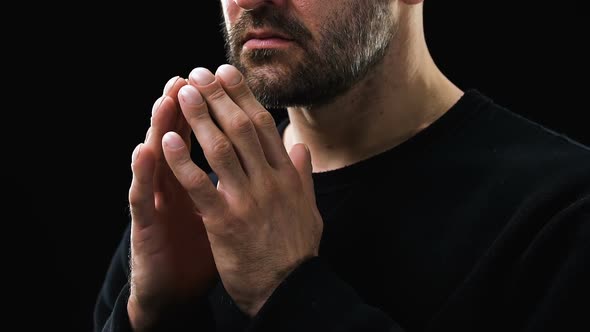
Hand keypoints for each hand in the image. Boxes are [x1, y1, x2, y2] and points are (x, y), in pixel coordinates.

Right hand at [127, 76, 216, 329]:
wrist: (177, 291)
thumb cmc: (203, 247)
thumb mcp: (224, 212)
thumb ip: (239, 183)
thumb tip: (266, 160)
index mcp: (195, 181)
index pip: (204, 139)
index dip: (212, 112)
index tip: (222, 83)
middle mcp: (173, 185)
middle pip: (177, 139)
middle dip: (185, 108)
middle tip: (190, 76)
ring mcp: (156, 202)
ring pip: (155, 158)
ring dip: (160, 127)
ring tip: (166, 97)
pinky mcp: (144, 225)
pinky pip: (142, 196)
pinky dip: (143, 172)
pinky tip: (145, 149)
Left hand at [162, 64, 323, 316]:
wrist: (289, 289)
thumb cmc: (296, 250)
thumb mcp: (309, 209)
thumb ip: (304, 175)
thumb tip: (301, 146)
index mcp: (287, 176)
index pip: (264, 125)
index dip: (243, 96)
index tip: (226, 74)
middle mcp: (270, 181)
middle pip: (242, 128)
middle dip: (218, 97)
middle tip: (198, 74)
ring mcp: (248, 200)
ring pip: (221, 149)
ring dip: (199, 118)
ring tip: (182, 94)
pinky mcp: (226, 222)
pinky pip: (200, 185)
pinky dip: (182, 161)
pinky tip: (167, 141)